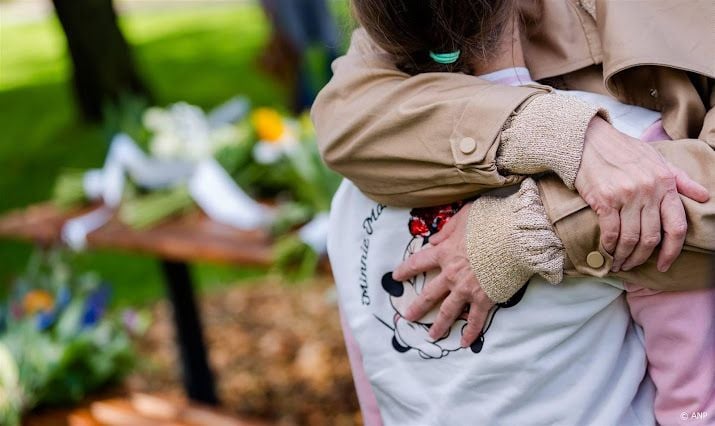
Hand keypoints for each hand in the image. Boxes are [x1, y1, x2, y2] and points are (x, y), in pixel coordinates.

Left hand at [392, 203, 493, 346]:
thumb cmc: (491, 221)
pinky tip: (464, 343)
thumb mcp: (464, 216)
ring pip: (448, 311)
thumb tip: (434, 239)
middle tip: (408, 316)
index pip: (418, 263)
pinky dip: (470, 333)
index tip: (396, 276)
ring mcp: (466, 289)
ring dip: (439, 325)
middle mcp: (451, 274)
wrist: (515, 237)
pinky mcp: (484, 299)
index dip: (406, 270)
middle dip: (417, 306)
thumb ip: (447, 228)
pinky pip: (474, 320)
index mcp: (445, 252)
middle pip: (429, 294)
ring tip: (432, 336)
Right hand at [575, 118, 708, 272]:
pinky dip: (609, 246)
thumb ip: (680, 180)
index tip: (664, 265)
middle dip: (642, 257)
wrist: (588, 139)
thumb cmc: (622, 149)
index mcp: (665, 183)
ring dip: (624, 256)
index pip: (676, 226)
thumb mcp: (657, 159)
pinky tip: (606, 252)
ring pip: (630, 238)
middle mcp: (649, 191)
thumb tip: (705, 196)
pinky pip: (611, 232)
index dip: (672, 251)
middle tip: (632, 266)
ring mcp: (627, 196)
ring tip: (618, 263)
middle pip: (651, 237)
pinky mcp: (605, 199)